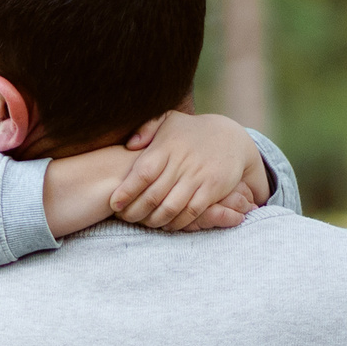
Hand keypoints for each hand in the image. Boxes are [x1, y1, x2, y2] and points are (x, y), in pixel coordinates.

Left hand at [110, 112, 264, 231]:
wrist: (231, 138)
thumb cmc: (189, 132)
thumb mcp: (169, 120)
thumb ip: (147, 128)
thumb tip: (130, 145)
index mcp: (167, 147)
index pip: (143, 173)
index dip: (127, 191)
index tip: (114, 204)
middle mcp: (182, 162)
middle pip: (153, 195)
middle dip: (135, 211)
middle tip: (124, 218)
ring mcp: (198, 177)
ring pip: (170, 207)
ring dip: (154, 220)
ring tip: (143, 223)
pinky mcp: (212, 189)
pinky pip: (191, 212)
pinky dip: (176, 223)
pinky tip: (166, 224)